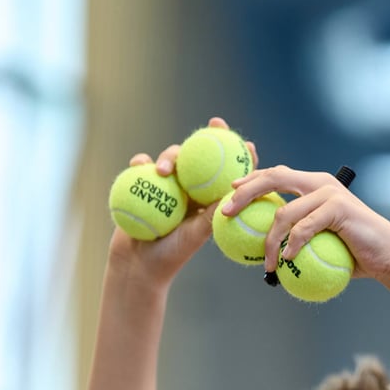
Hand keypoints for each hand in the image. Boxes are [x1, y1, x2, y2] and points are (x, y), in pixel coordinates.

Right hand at [108, 117, 258, 286]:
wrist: (139, 265)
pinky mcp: (141, 186)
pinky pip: (140, 168)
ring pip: (171, 159)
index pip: (226, 173)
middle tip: (217, 124)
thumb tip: (233, 192)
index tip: (249, 144)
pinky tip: (141, 164)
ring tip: (164, 171)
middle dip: (209, 136)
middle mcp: (189, 188)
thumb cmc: (171, 255)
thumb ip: (211, 213)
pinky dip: (140, 163)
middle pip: (199, 156)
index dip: (238, 156)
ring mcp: (165, 186)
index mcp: (206, 199)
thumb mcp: (195, 235)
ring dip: (169, 157)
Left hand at [221, 165, 389, 282]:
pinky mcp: (339, 208)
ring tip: (267, 264)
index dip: (249, 180)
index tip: (227, 195)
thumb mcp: (318, 239)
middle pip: (274, 177)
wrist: (387, 258)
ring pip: (285, 212)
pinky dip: (293, 244)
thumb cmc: (351, 253)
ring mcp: (330, 193)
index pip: (275, 174)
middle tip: (226, 212)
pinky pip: (304, 227)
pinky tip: (286, 259)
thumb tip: (260, 246)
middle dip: (245, 192)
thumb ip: (295, 233)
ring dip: (270, 241)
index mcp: (312, 184)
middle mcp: (320, 182)